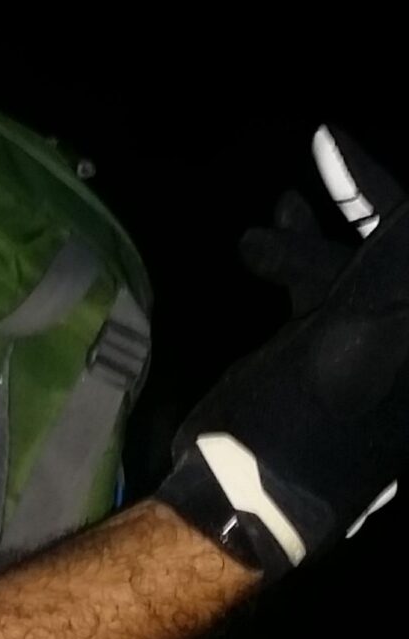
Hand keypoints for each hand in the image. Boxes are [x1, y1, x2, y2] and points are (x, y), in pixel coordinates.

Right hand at [161, 129, 407, 575]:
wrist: (247, 499)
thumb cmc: (307, 415)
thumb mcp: (356, 325)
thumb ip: (388, 252)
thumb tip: (375, 179)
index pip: (406, 239)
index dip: (368, 187)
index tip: (324, 139)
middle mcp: (404, 346)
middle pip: (386, 257)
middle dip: (339, 216)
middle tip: (283, 197)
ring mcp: (372, 361)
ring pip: (349, 276)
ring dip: (305, 242)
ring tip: (258, 230)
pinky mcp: (332, 374)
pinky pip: (324, 303)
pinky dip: (295, 274)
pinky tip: (259, 254)